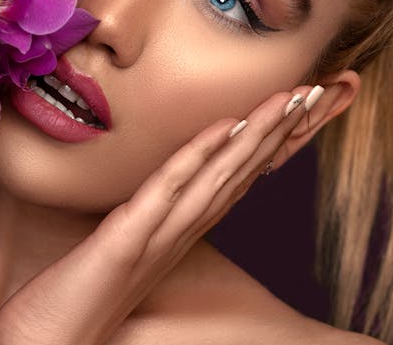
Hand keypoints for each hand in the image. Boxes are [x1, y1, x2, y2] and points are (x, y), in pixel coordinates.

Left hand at [0, 86, 317, 344]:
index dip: (266, 145)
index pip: (232, 181)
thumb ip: (150, 222)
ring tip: (286, 101)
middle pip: (237, 173)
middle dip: (276, 132)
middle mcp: (178, 234)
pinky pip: (168, 191)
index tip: (293, 110)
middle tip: (311, 94)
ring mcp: (157, 237)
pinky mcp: (126, 241)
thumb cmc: (81, 299)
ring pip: (216, 177)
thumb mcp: (125, 250)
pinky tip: (226, 128)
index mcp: (179, 234)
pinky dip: (199, 156)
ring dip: (255, 137)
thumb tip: (166, 194)